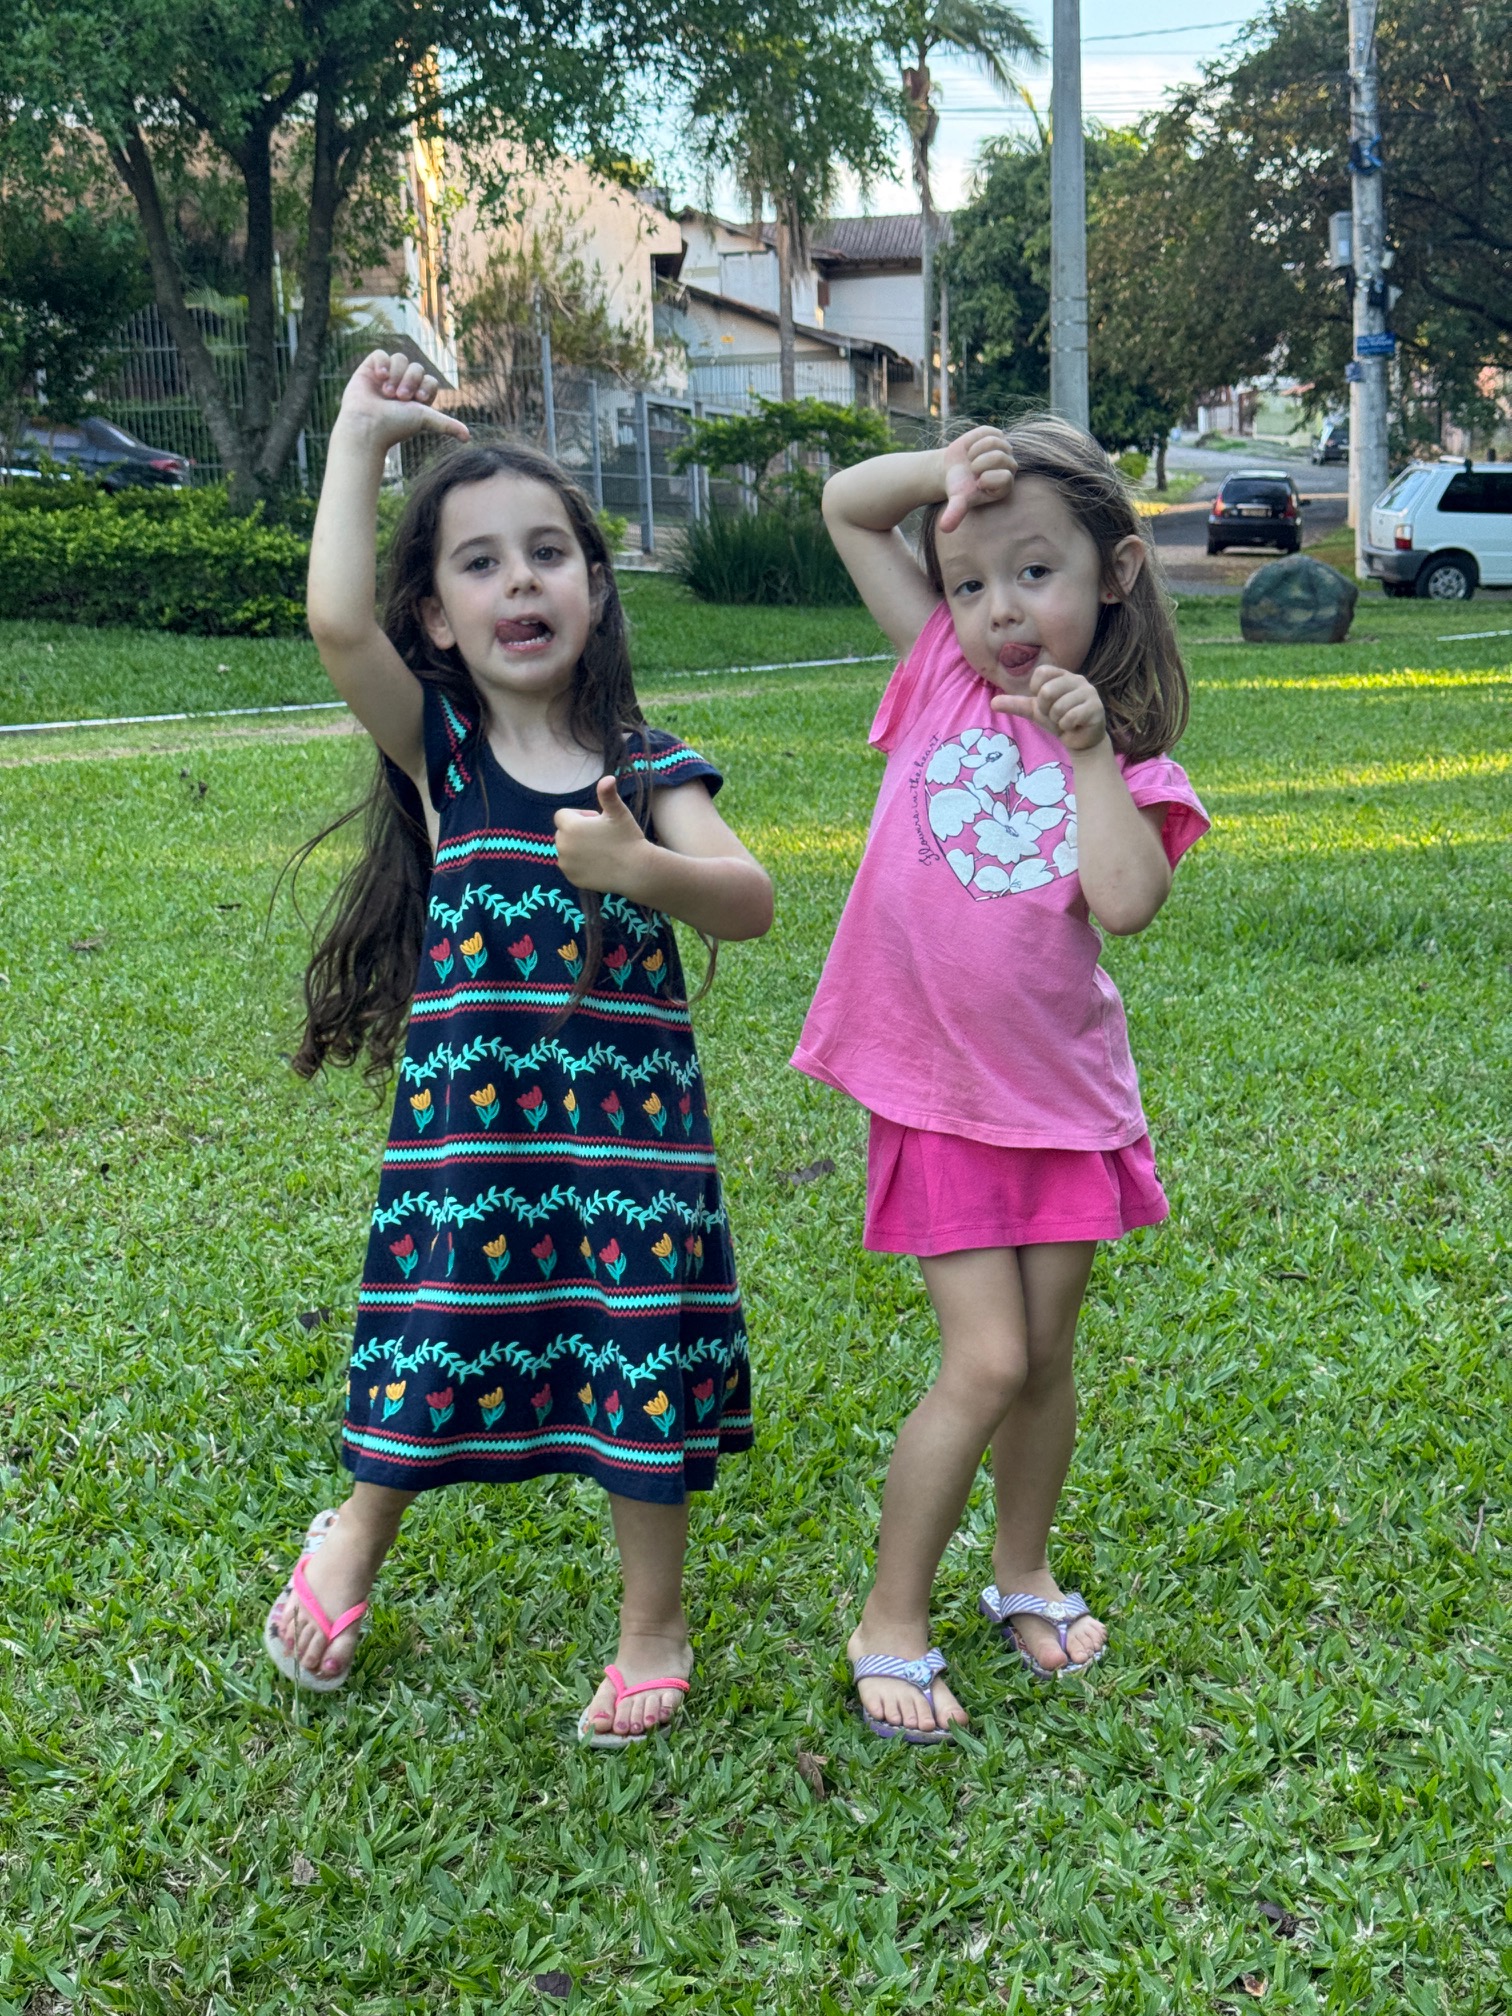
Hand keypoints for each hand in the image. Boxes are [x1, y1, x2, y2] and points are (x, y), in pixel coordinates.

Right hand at [335, 349, 469, 453]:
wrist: (367, 426)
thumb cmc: (395, 426)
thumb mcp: (426, 420)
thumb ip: (446, 425)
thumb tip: (468, 437)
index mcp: (416, 399)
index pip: (430, 380)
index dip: (425, 386)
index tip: (416, 401)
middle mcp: (401, 386)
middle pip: (417, 368)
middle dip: (411, 381)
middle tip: (399, 398)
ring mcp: (385, 377)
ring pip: (400, 359)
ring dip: (397, 375)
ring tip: (387, 393)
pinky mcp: (369, 370)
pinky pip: (380, 354)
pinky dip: (382, 362)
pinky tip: (379, 376)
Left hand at [552, 776, 650, 895]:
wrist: (636, 870)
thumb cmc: (628, 838)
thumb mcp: (618, 812)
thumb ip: (607, 794)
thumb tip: (608, 778)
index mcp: (570, 827)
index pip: (563, 815)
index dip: (580, 816)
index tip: (598, 821)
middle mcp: (563, 846)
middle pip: (564, 833)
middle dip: (577, 832)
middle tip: (601, 836)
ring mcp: (566, 864)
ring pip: (567, 850)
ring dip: (577, 848)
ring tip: (600, 850)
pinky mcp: (572, 878)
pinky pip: (571, 867)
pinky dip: (579, 864)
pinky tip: (598, 864)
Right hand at [938, 426, 1015, 533]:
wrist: (953, 470)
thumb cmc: (959, 488)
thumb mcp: (957, 501)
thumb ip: (956, 513)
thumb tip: (944, 529)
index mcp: (1005, 485)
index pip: (1005, 478)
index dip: (985, 478)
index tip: (976, 483)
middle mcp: (1010, 467)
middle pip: (999, 457)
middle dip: (978, 463)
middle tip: (971, 470)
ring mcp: (1005, 449)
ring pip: (993, 442)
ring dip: (975, 451)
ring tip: (970, 460)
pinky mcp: (997, 434)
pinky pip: (987, 431)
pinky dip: (973, 439)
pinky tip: (970, 450)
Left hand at [991, 664, 1108, 750]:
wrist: (1079, 740)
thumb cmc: (1058, 720)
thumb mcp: (1034, 711)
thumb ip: (1015, 704)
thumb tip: (992, 703)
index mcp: (1062, 675)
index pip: (1041, 673)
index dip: (1036, 692)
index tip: (1044, 702)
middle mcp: (1078, 679)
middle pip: (1047, 691)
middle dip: (1046, 710)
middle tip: (1055, 715)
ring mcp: (1089, 692)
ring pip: (1058, 707)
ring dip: (1057, 720)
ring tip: (1065, 721)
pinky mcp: (1096, 708)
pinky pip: (1070, 717)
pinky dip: (1066, 727)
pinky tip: (1073, 726)